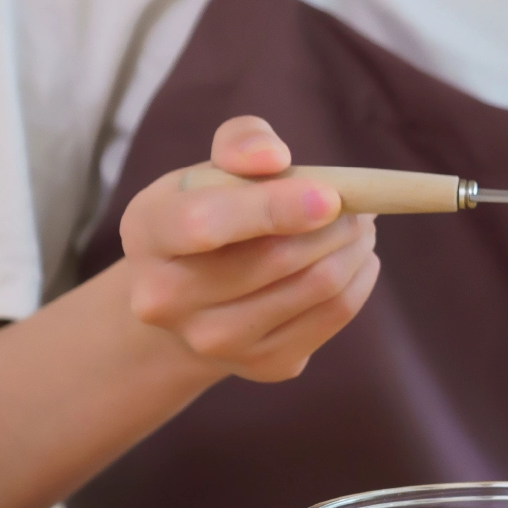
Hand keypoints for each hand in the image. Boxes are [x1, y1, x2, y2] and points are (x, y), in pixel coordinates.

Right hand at [121, 116, 380, 381]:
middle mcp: (168, 299)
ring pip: (316, 287)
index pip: (205, 224)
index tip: (330, 196)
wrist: (192, 301)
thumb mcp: (212, 168)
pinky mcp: (263, 365)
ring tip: (359, 225)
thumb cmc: (211, 214)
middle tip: (358, 202)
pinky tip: (356, 259)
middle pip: (276, 258)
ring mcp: (214, 341)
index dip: (273, 208)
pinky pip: (335, 315)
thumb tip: (273, 158)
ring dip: (354, 248)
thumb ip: (241, 142)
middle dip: (335, 222)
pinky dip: (359, 279)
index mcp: (148, 232)